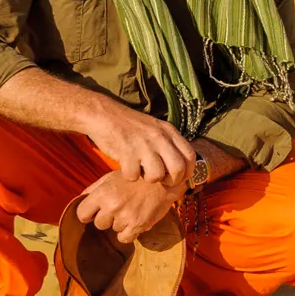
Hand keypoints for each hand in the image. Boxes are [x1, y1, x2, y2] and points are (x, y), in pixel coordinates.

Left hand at [76, 172, 184, 244]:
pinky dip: (128, 232)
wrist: (163, 180)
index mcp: (103, 193)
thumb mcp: (111, 177)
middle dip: (106, 218)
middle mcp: (112, 206)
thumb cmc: (135, 177)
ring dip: (120, 223)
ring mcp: (125, 217)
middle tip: (118, 208)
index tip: (93, 213)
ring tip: (130, 210)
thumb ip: (94, 189)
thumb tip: (80, 199)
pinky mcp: (138, 225)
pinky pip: (124, 238)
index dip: (87, 214)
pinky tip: (134, 221)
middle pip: (98, 224)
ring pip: (113, 230)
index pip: (82, 213)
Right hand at [81, 102, 195, 184]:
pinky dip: (129, 176)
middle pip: (178, 168)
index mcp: (168, 131)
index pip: (190, 156)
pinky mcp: (127, 152)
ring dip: (149, 179)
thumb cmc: (129, 126)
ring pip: (157, 175)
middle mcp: (159, 137)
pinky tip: (125, 167)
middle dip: (172, 181)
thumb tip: (180, 168)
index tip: (179, 178)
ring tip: (141, 171)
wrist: (103, 114)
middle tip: (162, 181)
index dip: (188, 172)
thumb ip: (168, 144)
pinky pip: (134, 176)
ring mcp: (144, 145)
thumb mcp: (154, 128)